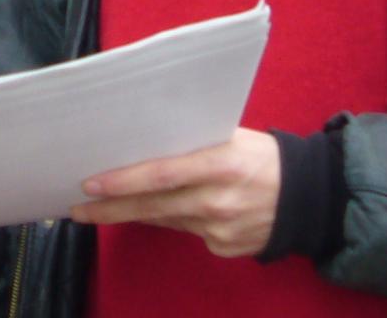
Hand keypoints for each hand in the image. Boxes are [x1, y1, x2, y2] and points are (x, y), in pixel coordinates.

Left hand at [70, 127, 280, 257]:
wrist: (308, 197)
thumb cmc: (262, 156)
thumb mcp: (231, 137)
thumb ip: (192, 144)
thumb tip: (141, 144)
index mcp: (221, 164)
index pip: (162, 174)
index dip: (124, 181)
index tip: (91, 183)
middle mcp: (219, 200)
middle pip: (153, 206)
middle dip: (111, 208)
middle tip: (78, 207)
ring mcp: (222, 229)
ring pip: (165, 220)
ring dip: (132, 213)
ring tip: (99, 210)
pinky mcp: (224, 249)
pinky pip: (186, 232)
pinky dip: (168, 220)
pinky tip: (151, 212)